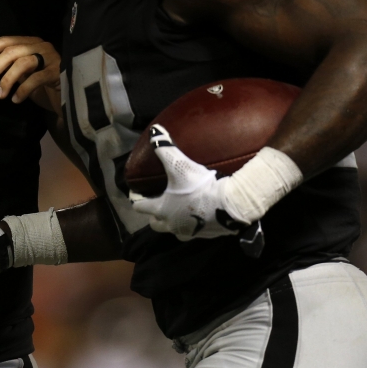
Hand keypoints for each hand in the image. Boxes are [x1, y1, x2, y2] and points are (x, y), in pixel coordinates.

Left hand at [0, 36, 60, 104]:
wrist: (67, 101)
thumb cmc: (43, 86)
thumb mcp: (22, 74)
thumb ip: (8, 64)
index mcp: (32, 43)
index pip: (7, 40)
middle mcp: (41, 46)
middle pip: (12, 51)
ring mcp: (51, 58)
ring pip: (22, 63)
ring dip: (7, 80)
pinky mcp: (58, 72)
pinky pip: (35, 79)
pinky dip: (22, 90)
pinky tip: (16, 100)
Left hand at [130, 125, 249, 239]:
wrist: (229, 206)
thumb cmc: (198, 187)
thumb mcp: (179, 165)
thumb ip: (165, 148)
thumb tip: (154, 131)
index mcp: (161, 209)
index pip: (140, 207)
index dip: (137, 200)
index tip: (139, 194)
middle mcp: (171, 225)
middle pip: (155, 223)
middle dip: (154, 215)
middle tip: (160, 203)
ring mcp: (188, 233)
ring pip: (173, 230)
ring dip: (173, 221)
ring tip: (179, 209)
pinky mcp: (204, 236)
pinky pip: (193, 232)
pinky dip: (193, 225)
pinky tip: (199, 214)